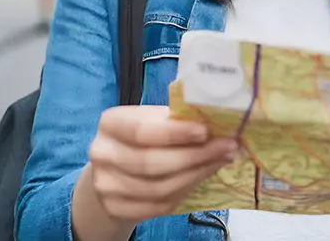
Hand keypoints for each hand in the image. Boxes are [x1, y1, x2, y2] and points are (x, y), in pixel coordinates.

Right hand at [85, 105, 238, 222]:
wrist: (115, 171)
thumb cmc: (142, 139)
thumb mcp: (153, 121)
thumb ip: (175, 120)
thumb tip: (217, 121)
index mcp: (111, 123)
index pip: (142, 130)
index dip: (175, 133)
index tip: (206, 131)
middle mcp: (102, 153)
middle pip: (152, 162)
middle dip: (195, 156)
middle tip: (227, 148)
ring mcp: (105, 185)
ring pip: (159, 187)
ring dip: (196, 174)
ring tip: (220, 162)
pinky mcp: (115, 209)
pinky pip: (158, 206)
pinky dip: (185, 192)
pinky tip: (201, 178)